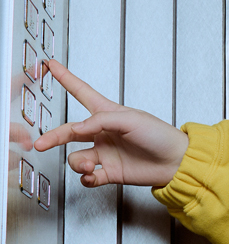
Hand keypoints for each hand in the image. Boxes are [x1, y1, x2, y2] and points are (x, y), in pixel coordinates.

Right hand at [33, 59, 189, 188]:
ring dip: (78, 163)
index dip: (66, 79)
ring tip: (90, 165)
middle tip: (40, 144)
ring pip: (76, 158)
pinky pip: (88, 177)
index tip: (50, 65)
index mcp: (107, 114)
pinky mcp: (110, 172)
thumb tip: (76, 129)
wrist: (175, 161)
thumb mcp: (130, 119)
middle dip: (52, 138)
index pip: (81, 92)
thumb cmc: (159, 135)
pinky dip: (86, 178)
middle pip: (69, 133)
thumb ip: (100, 121)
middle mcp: (102, 133)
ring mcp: (105, 153)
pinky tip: (92, 175)